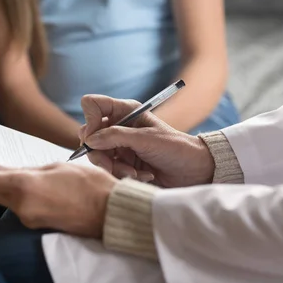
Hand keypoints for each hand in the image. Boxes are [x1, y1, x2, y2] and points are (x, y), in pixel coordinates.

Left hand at [0, 163, 116, 238]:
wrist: (110, 212)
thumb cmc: (88, 183)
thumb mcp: (56, 167)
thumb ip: (24, 169)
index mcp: (24, 185)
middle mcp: (21, 205)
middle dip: (0, 181)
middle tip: (17, 170)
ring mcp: (28, 219)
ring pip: (8, 202)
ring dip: (15, 191)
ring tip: (40, 181)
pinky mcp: (37, 227)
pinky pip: (21, 211)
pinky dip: (26, 201)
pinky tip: (45, 193)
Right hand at [79, 95, 214, 187]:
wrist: (194, 171)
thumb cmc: (176, 148)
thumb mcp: (146, 139)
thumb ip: (116, 136)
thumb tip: (89, 140)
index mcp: (125, 111)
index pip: (93, 105)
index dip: (90, 120)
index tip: (96, 138)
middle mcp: (119, 126)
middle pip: (89, 135)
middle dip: (100, 153)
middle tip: (112, 165)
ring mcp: (120, 146)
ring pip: (97, 156)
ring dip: (114, 167)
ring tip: (135, 173)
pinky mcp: (123, 163)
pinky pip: (108, 169)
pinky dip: (122, 175)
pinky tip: (141, 176)